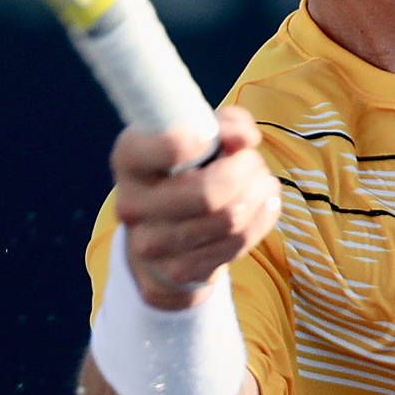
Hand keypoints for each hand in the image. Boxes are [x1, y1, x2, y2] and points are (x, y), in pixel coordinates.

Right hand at [110, 107, 281, 310]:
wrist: (161, 233)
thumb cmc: (184, 170)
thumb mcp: (196, 134)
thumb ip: (224, 124)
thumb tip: (245, 139)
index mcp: (130, 160)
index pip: (156, 150)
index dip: (191, 142)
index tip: (211, 138)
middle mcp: (133, 204)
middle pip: (207, 193)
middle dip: (246, 171)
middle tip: (253, 161)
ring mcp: (153, 244)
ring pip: (229, 220)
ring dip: (259, 194)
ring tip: (262, 181)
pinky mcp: (180, 269)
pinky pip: (237, 244)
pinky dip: (261, 219)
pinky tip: (265, 203)